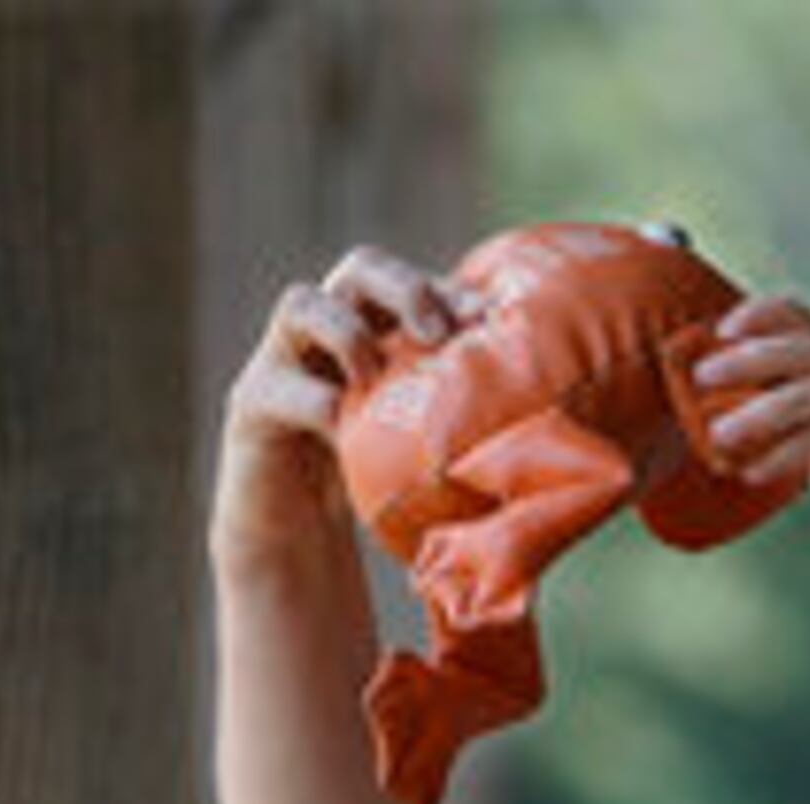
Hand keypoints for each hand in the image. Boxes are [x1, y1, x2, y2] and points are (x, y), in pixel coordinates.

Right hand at [211, 247, 481, 583]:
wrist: (292, 529)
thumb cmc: (367, 481)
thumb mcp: (419, 442)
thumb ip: (459, 422)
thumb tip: (558, 439)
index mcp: (375, 330)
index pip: (415, 284)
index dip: (452, 292)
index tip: (492, 322)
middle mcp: (328, 331)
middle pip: (360, 267)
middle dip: (404, 289)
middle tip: (438, 335)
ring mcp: (282, 361)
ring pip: (302, 302)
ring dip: (348, 333)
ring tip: (374, 379)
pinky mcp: (251, 405)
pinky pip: (279, 387)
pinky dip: (319, 406)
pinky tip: (346, 438)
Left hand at [692, 294, 809, 506]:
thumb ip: (786, 391)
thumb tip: (717, 402)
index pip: (793, 311)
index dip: (755, 313)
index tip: (721, 329)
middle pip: (791, 350)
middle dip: (743, 360)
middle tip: (703, 375)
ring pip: (799, 399)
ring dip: (753, 416)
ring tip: (718, 433)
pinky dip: (778, 458)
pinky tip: (751, 472)